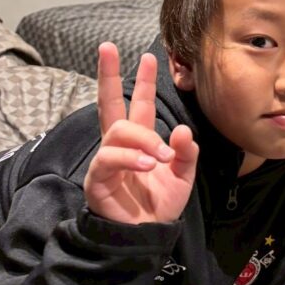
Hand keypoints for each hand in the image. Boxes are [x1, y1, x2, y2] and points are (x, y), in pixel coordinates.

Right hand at [84, 43, 197, 224]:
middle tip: (107, 47)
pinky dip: (131, 158)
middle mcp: (121, 145)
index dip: (144, 81)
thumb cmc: (160, 204)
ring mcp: (107, 159)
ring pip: (119, 131)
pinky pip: (110, 158)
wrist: (148, 236)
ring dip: (144, 140)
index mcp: (141, 140)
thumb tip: (183, 130)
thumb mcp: (183, 175)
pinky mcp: (98, 178)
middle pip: (111, 103)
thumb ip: (186, 152)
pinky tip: (149, 165)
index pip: (141, 104)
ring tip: (162, 158)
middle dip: (109, 75)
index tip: (147, 56)